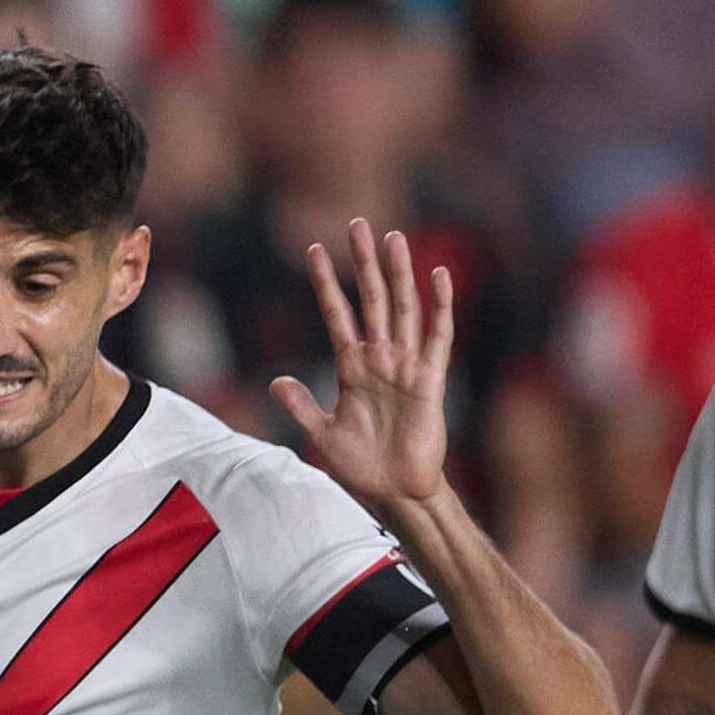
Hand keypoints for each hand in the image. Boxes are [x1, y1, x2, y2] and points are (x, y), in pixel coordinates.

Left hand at [269, 223, 455, 519]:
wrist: (394, 490)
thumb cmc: (361, 464)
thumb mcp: (321, 433)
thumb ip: (300, 405)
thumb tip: (275, 380)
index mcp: (351, 367)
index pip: (336, 314)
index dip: (325, 283)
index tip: (313, 250)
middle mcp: (379, 358)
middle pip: (369, 300)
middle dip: (362, 264)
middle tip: (357, 224)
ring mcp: (405, 365)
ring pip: (401, 309)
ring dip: (398, 274)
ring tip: (393, 238)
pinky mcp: (429, 380)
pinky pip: (437, 337)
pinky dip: (439, 307)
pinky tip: (438, 277)